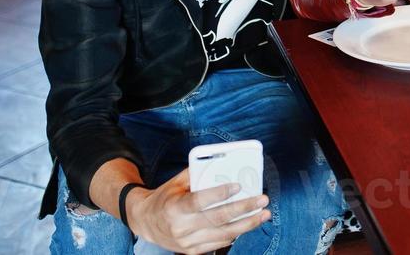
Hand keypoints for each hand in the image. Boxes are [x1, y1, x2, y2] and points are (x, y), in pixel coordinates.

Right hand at [125, 168, 268, 254]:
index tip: (238, 186)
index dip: (219, 194)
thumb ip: (197, 174)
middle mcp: (181, 227)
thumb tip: (223, 164)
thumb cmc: (165, 198)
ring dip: (247, 224)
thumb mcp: (176, 183)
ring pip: (223, 234)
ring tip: (263, 214)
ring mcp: (187, 242)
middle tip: (262, 199)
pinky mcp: (192, 251)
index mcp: (174, 208)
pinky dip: (236, 233)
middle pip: (217, 218)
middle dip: (244, 209)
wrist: (146, 223)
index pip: (199, 201)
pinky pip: (219, 243)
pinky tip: (248, 224)